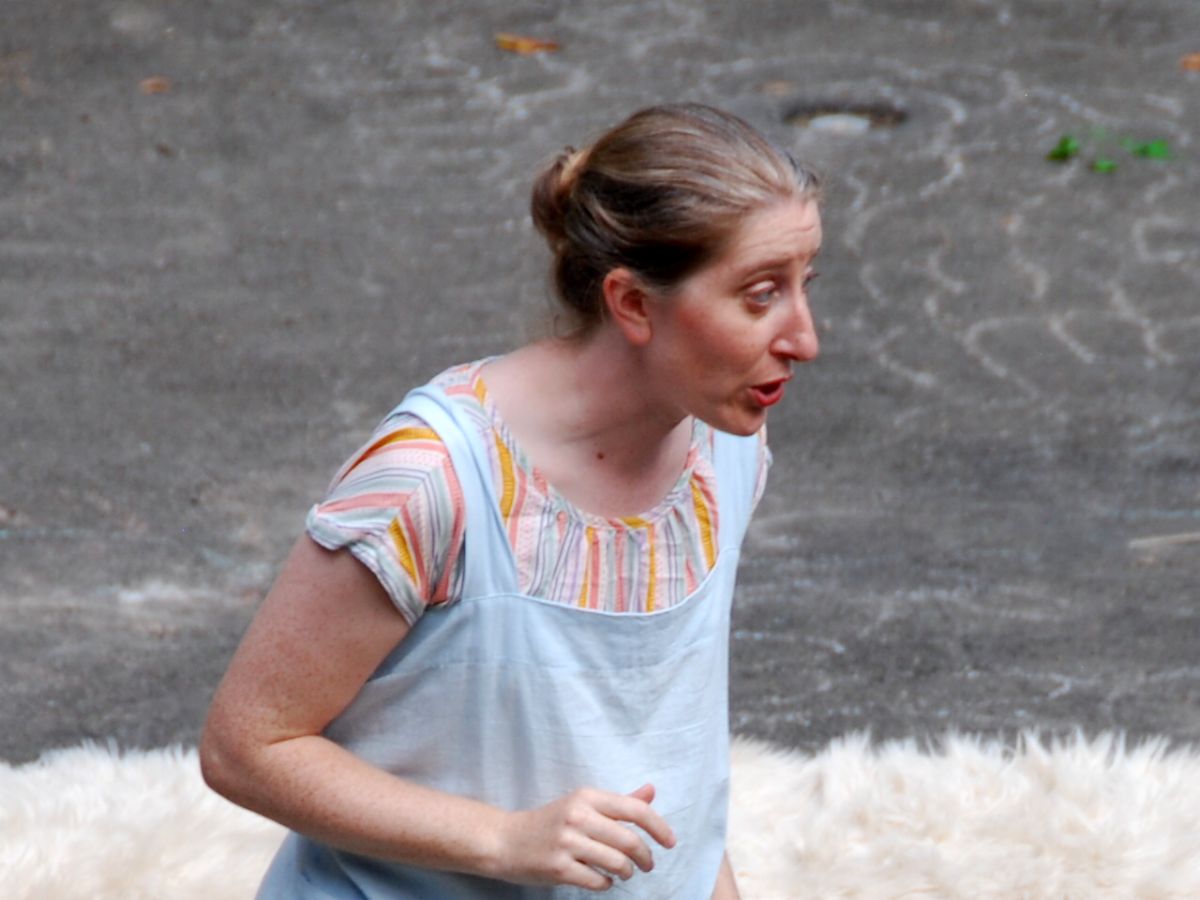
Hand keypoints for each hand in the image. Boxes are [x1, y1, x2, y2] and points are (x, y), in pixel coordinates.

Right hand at [495, 783, 676, 890]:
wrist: (505, 840)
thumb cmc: (550, 822)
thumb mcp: (582, 804)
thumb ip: (618, 802)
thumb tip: (651, 791)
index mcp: (586, 796)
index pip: (634, 810)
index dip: (658, 827)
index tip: (670, 842)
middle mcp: (577, 816)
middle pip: (629, 841)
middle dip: (646, 857)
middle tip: (648, 864)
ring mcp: (566, 843)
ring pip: (617, 863)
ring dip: (628, 872)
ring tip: (625, 872)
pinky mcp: (558, 868)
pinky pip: (598, 880)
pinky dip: (607, 883)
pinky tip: (604, 879)